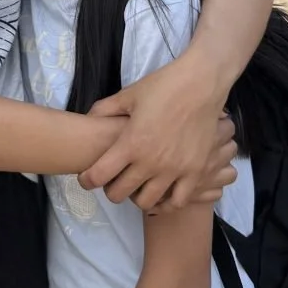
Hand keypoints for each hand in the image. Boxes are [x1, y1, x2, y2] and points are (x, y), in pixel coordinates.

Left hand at [80, 55, 236, 210]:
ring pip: (147, 202)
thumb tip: (88, 119)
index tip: (87, 179)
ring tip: (138, 186)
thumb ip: (105, 109)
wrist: (201, 84)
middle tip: (112, 181)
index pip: (98, 176)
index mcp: (130, 143)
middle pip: (119, 194)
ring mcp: (174, 170)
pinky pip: (177, 202)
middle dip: (110, 190)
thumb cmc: (163, 87)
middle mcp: (150, 162)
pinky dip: (166, 202)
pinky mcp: (195, 172)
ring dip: (137, 197)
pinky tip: (163, 191)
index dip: (87, 180)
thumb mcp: (128, 95)